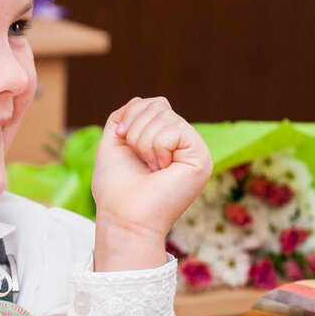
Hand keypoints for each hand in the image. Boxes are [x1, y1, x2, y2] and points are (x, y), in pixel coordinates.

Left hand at [92, 97, 211, 270]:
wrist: (123, 216)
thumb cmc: (115, 186)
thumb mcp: (113, 142)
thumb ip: (124, 117)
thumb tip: (139, 100)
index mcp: (165, 140)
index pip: (154, 103)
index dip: (131, 115)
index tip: (122, 140)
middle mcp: (183, 143)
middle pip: (159, 105)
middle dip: (136, 129)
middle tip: (139, 161)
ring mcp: (194, 149)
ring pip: (164, 116)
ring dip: (143, 142)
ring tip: (150, 168)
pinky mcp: (201, 158)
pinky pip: (174, 129)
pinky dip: (157, 147)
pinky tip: (161, 169)